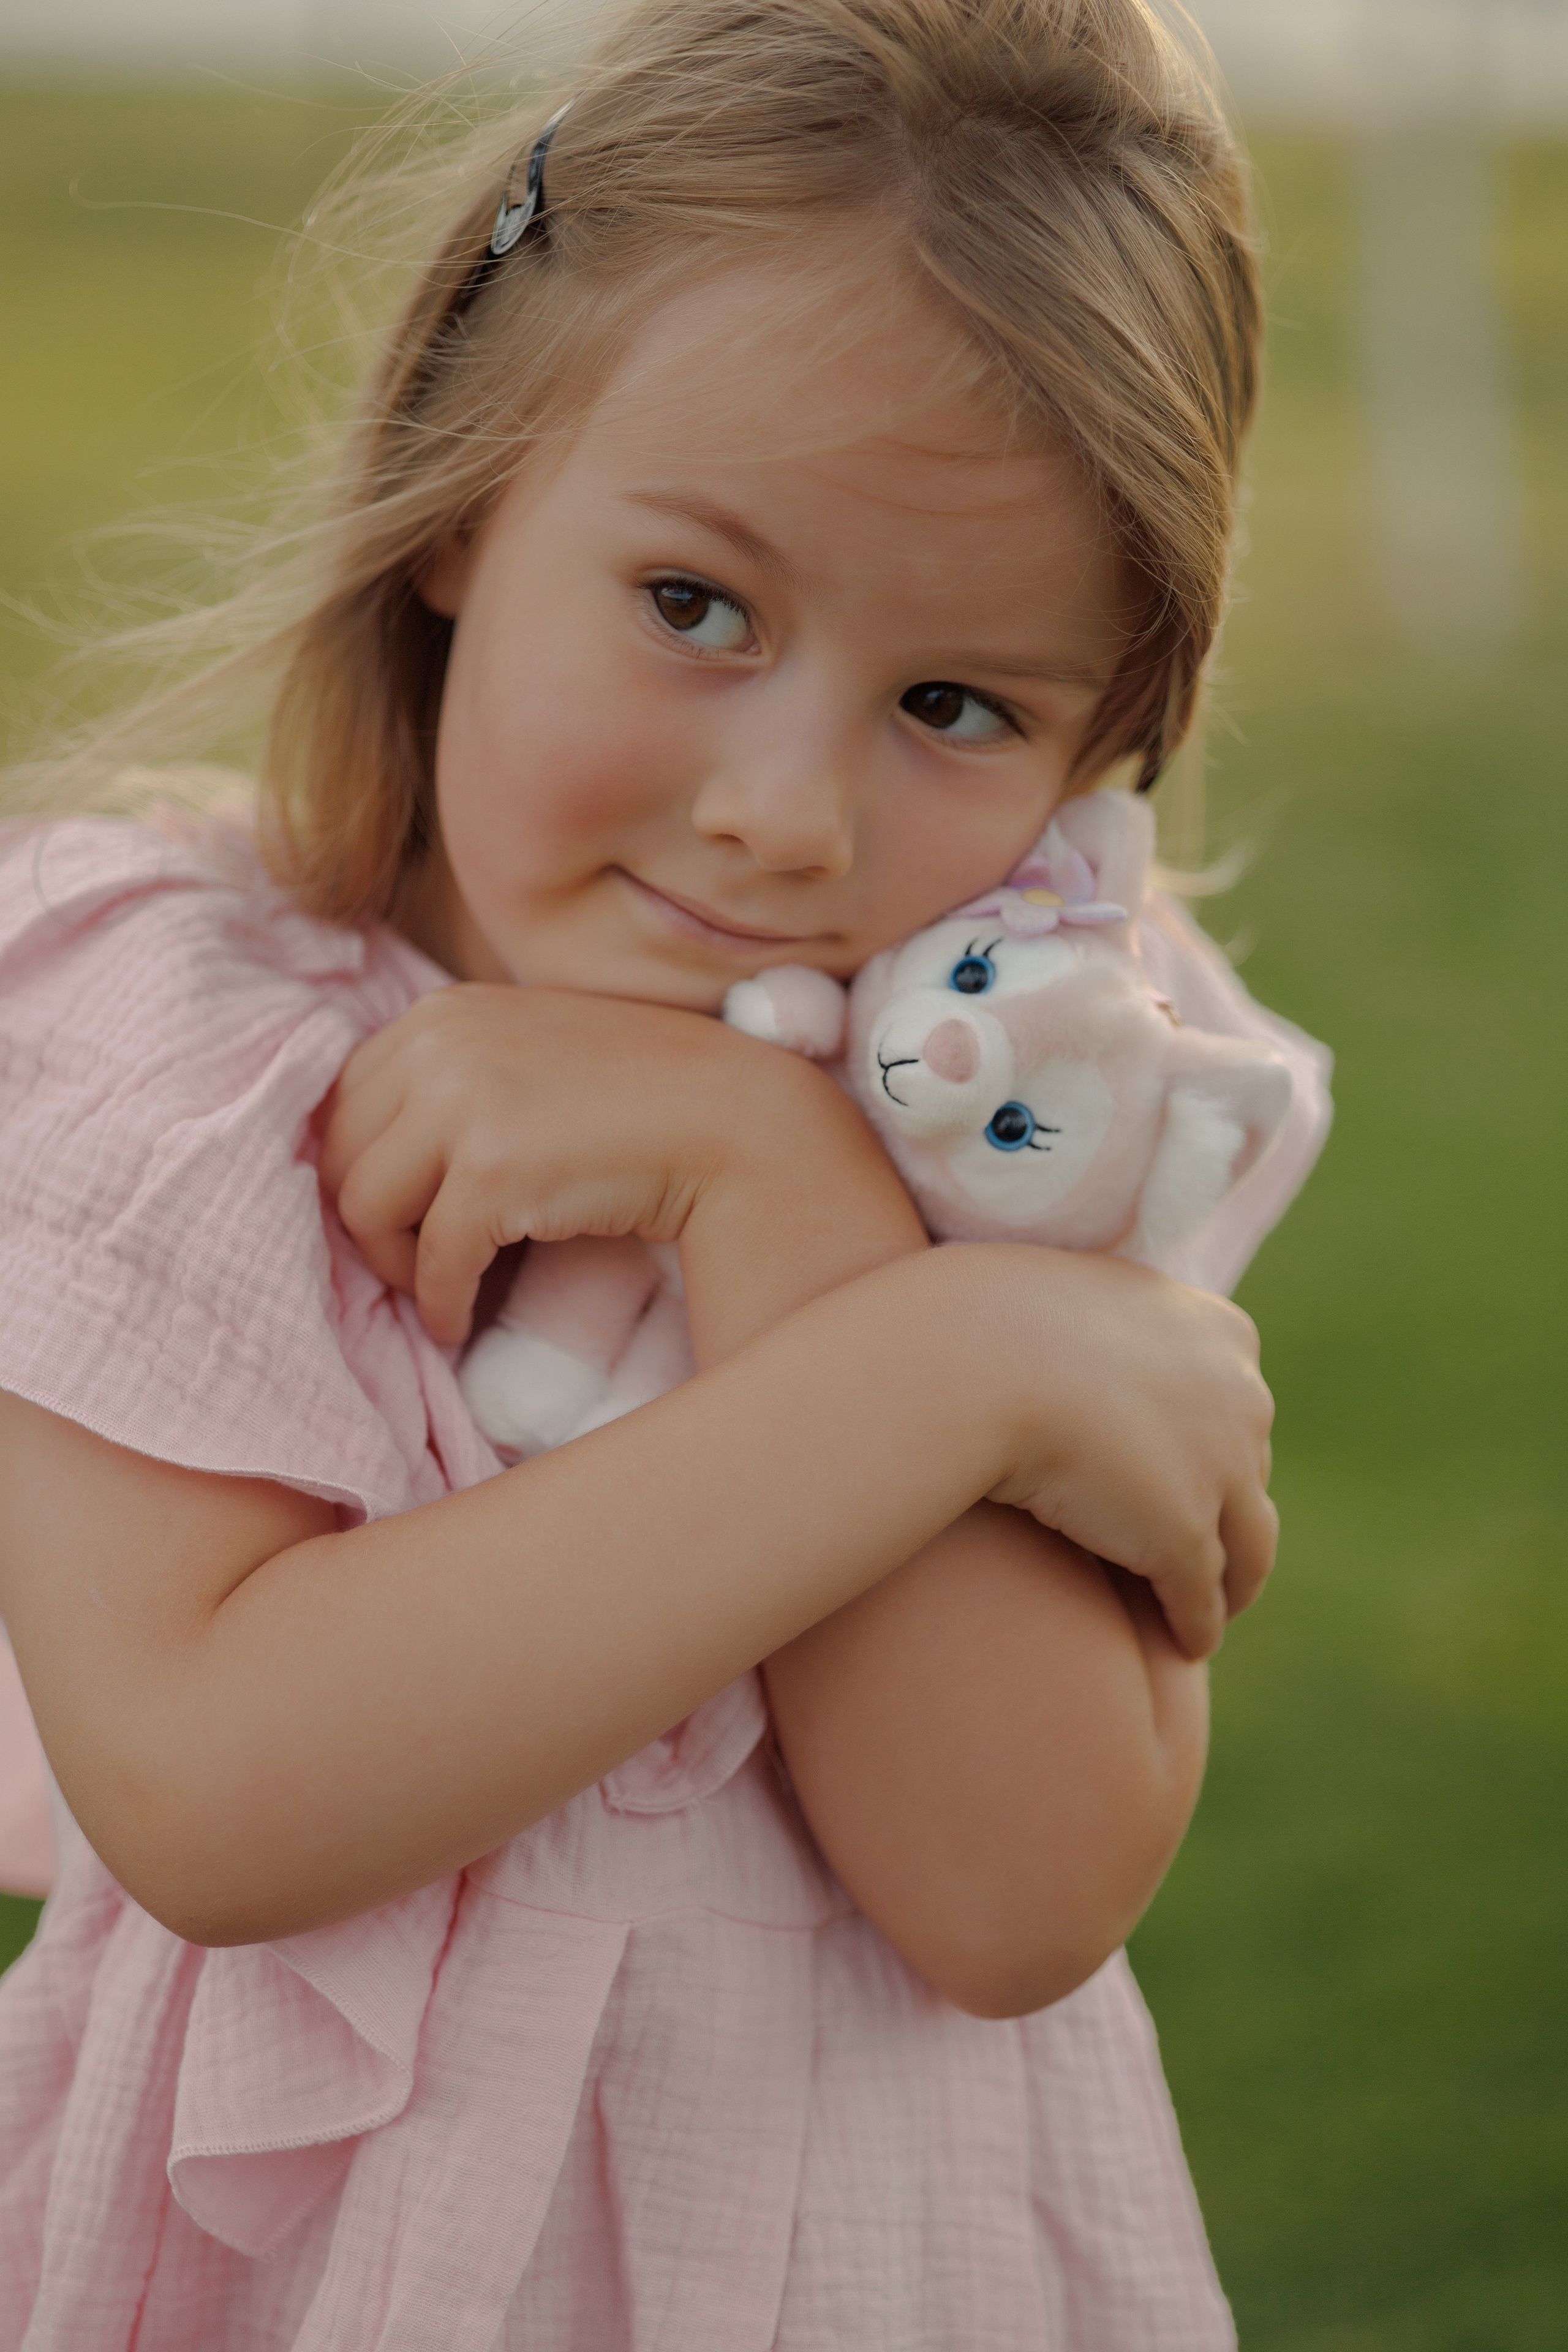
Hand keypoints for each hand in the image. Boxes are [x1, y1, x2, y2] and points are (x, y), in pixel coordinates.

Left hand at [318, 984, 807, 1345]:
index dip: (361, 1171)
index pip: (346, 1102)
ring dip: (395, 1267)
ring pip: (364, 1208)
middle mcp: (438, 1044)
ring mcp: (461, 1103)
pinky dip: (441, 1304)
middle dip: (368, 1222)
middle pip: (340, 1155)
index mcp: (441, 1012)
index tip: (398, 1217)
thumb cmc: (638, 1098)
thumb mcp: (527, 1055)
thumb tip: (375, 1159)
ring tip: (438, 1290)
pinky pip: (432, 1263)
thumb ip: (454, 1079)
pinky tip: (463, 1321)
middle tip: (413, 1263)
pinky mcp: (491, 1172)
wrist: (732, 1119)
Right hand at [963, 1244, 1276, 1657]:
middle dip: (1227, 1515)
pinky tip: (1182, 1646)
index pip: (1237, 1409)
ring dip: (1230, 1584)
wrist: (979, 1359)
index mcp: (1225, 1334)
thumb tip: (1088, 1355)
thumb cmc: (1002, 1324)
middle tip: (1206, 1555)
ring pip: (1247, 1548)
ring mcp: (1220, 1470)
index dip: (1216, 1451)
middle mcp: (1243, 1399)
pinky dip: (1196, 1625)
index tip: (1195, 1479)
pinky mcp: (1184, 1534)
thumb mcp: (1085, 1305)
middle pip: (1247, 1476)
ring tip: (1207, 1612)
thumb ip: (1115, 1334)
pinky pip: (1201, 1598)